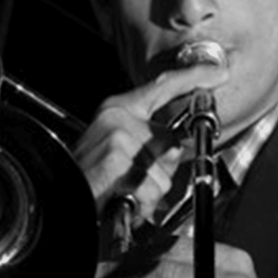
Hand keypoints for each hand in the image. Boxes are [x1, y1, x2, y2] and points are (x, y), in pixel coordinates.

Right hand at [73, 64, 228, 221]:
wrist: (58, 196)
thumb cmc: (88, 177)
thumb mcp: (114, 147)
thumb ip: (148, 140)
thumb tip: (180, 147)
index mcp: (117, 110)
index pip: (162, 86)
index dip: (194, 77)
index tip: (219, 72)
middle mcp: (118, 117)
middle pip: (173, 141)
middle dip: (162, 168)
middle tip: (134, 179)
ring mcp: (119, 137)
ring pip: (165, 172)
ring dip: (150, 193)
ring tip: (124, 192)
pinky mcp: (118, 158)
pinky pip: (152, 188)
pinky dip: (142, 205)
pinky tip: (121, 200)